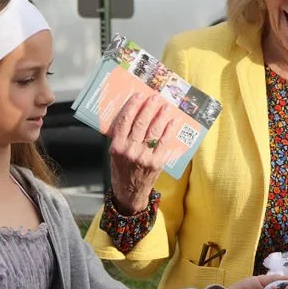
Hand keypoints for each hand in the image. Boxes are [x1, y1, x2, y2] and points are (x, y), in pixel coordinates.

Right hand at [107, 90, 180, 213]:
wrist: (130, 192)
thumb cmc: (122, 170)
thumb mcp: (114, 154)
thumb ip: (121, 137)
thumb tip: (131, 116)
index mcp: (117, 146)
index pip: (124, 121)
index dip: (132, 106)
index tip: (138, 95)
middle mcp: (130, 151)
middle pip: (140, 124)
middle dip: (149, 108)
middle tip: (155, 97)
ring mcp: (144, 157)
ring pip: (154, 131)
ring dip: (161, 116)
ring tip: (166, 106)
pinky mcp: (156, 162)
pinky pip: (164, 143)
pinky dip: (169, 130)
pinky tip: (173, 121)